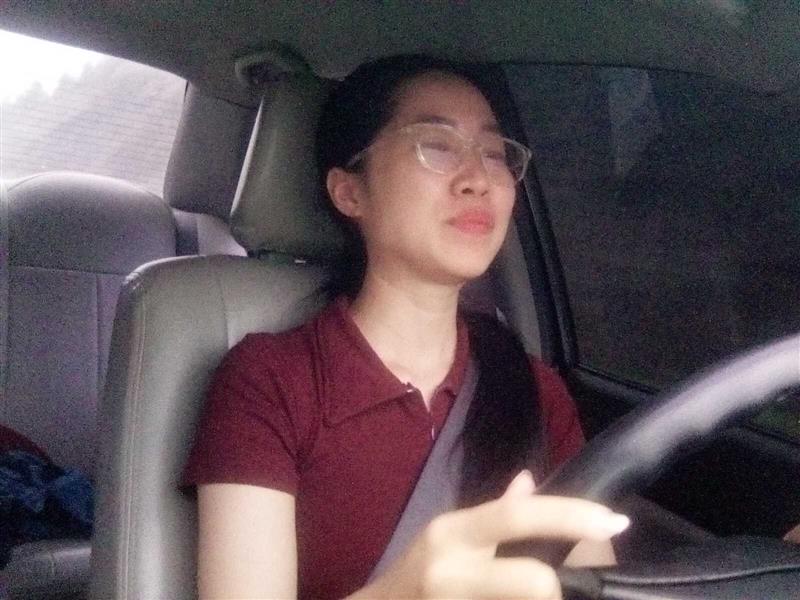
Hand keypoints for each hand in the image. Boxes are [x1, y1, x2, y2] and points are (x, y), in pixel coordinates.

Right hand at [351, 470, 628, 599]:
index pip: (517, 517)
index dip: (570, 516)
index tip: (615, 521)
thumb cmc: (415, 575)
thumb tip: (530, 481)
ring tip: (549, 592)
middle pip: (534, 583)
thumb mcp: (448, 536)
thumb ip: (494, 514)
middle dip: (559, 589)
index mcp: (453, 533)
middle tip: (573, 588)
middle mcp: (451, 570)